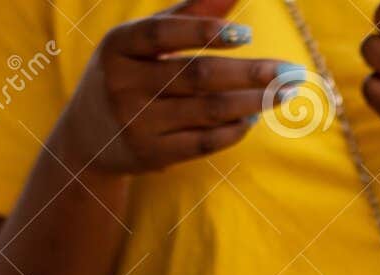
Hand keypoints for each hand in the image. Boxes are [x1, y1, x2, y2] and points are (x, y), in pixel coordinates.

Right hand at [54, 0, 299, 173]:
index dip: (203, 32)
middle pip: (197, 76)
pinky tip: (254, 116)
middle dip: (251, 73)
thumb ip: (187, 13)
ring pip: (207, 111)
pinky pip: (203, 142)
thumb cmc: (128, 76)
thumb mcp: (142, 43)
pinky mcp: (152, 154)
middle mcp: (123, 84)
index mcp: (118, 46)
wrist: (87, 140)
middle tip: (292, 72)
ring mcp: (136, 123)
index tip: (248, 34)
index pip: (162, 34)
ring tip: (284, 92)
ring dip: (253, 101)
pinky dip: (234, 128)